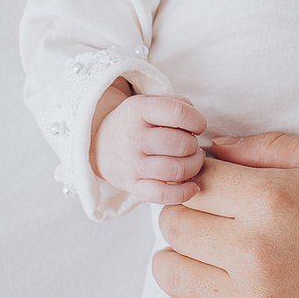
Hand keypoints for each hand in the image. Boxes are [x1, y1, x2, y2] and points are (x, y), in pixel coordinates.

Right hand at [90, 91, 206, 204]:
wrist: (100, 144)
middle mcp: (133, 138)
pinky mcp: (133, 186)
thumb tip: (197, 123)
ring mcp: (132, 164)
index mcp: (139, 111)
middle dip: (194, 145)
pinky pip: (162, 195)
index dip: (197, 120)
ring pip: (174, 170)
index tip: (198, 125)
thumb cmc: (137, 123)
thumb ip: (177, 104)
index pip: (177, 112)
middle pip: (179, 144)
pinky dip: (183, 194)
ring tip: (192, 161)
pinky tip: (193, 187)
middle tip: (191, 145)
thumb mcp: (150, 102)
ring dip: (193, 166)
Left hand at [137, 132, 298, 297]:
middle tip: (208, 221)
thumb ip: (272, 148)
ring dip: (176, 260)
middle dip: (184, 215)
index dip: (195, 178)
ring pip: (170, 273)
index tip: (210, 186)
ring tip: (202, 258)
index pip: (195, 180)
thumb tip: (215, 147)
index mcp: (274, 198)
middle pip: (174, 224)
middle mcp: (255, 250)